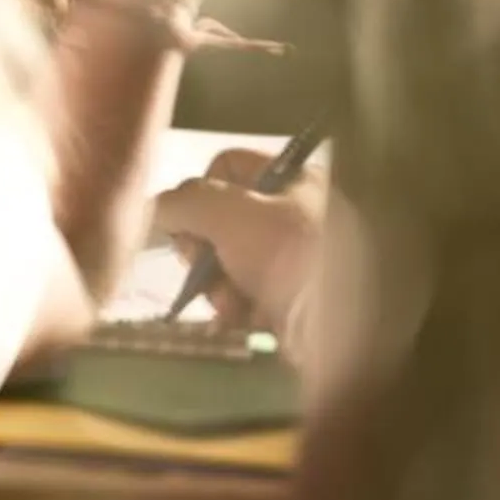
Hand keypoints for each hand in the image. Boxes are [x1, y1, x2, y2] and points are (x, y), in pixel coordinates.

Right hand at [152, 151, 329, 329]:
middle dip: (205, 251)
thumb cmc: (290, 256)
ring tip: (230, 306)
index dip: (199, 194)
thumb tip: (152, 207)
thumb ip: (181, 202)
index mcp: (293, 177)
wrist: (347, 333)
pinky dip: (238, 308)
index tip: (193, 226)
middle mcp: (298, 212)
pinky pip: (248, 295)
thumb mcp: (228, 214)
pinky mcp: (296, 301)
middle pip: (220, 219)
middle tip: (206, 271)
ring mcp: (298, 259)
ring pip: (230, 262)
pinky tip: (245, 321)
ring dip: (218, 286)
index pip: (225, 166)